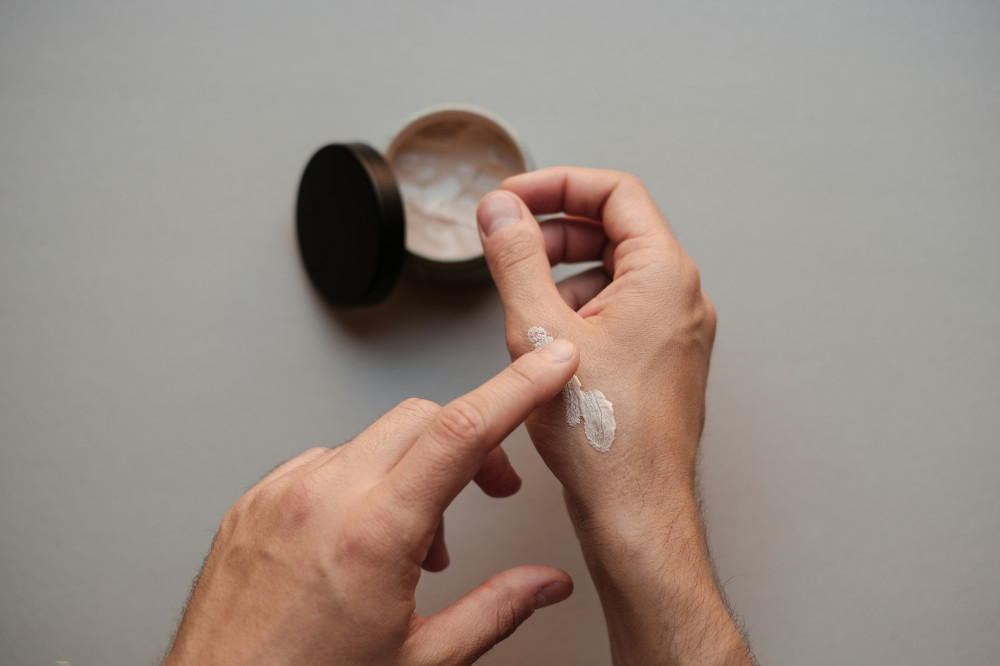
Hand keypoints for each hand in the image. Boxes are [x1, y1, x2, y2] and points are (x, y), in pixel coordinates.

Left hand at [163, 340, 579, 665]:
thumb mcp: (421, 661)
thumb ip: (495, 610)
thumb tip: (545, 584)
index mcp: (372, 535)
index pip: (461, 432)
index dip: (516, 389)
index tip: (548, 365)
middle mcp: (322, 499)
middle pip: (422, 419)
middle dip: (471, 440)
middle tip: (491, 487)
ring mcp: (281, 494)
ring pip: (372, 440)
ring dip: (412, 471)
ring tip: (414, 541)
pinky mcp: (253, 501)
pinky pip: (324, 462)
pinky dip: (359, 483)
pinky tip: (359, 535)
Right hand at [477, 168, 751, 664]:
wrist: (634, 511)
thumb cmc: (604, 437)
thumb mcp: (540, 331)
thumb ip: (515, 259)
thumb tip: (500, 212)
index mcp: (664, 276)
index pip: (615, 193)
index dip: (557, 184)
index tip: (514, 196)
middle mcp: (680, 299)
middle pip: (616, 229)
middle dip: (555, 229)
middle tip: (509, 240)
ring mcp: (674, 332)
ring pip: (615, 273)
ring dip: (564, 271)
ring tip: (522, 299)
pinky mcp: (660, 361)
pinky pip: (620, 312)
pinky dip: (579, 309)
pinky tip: (546, 340)